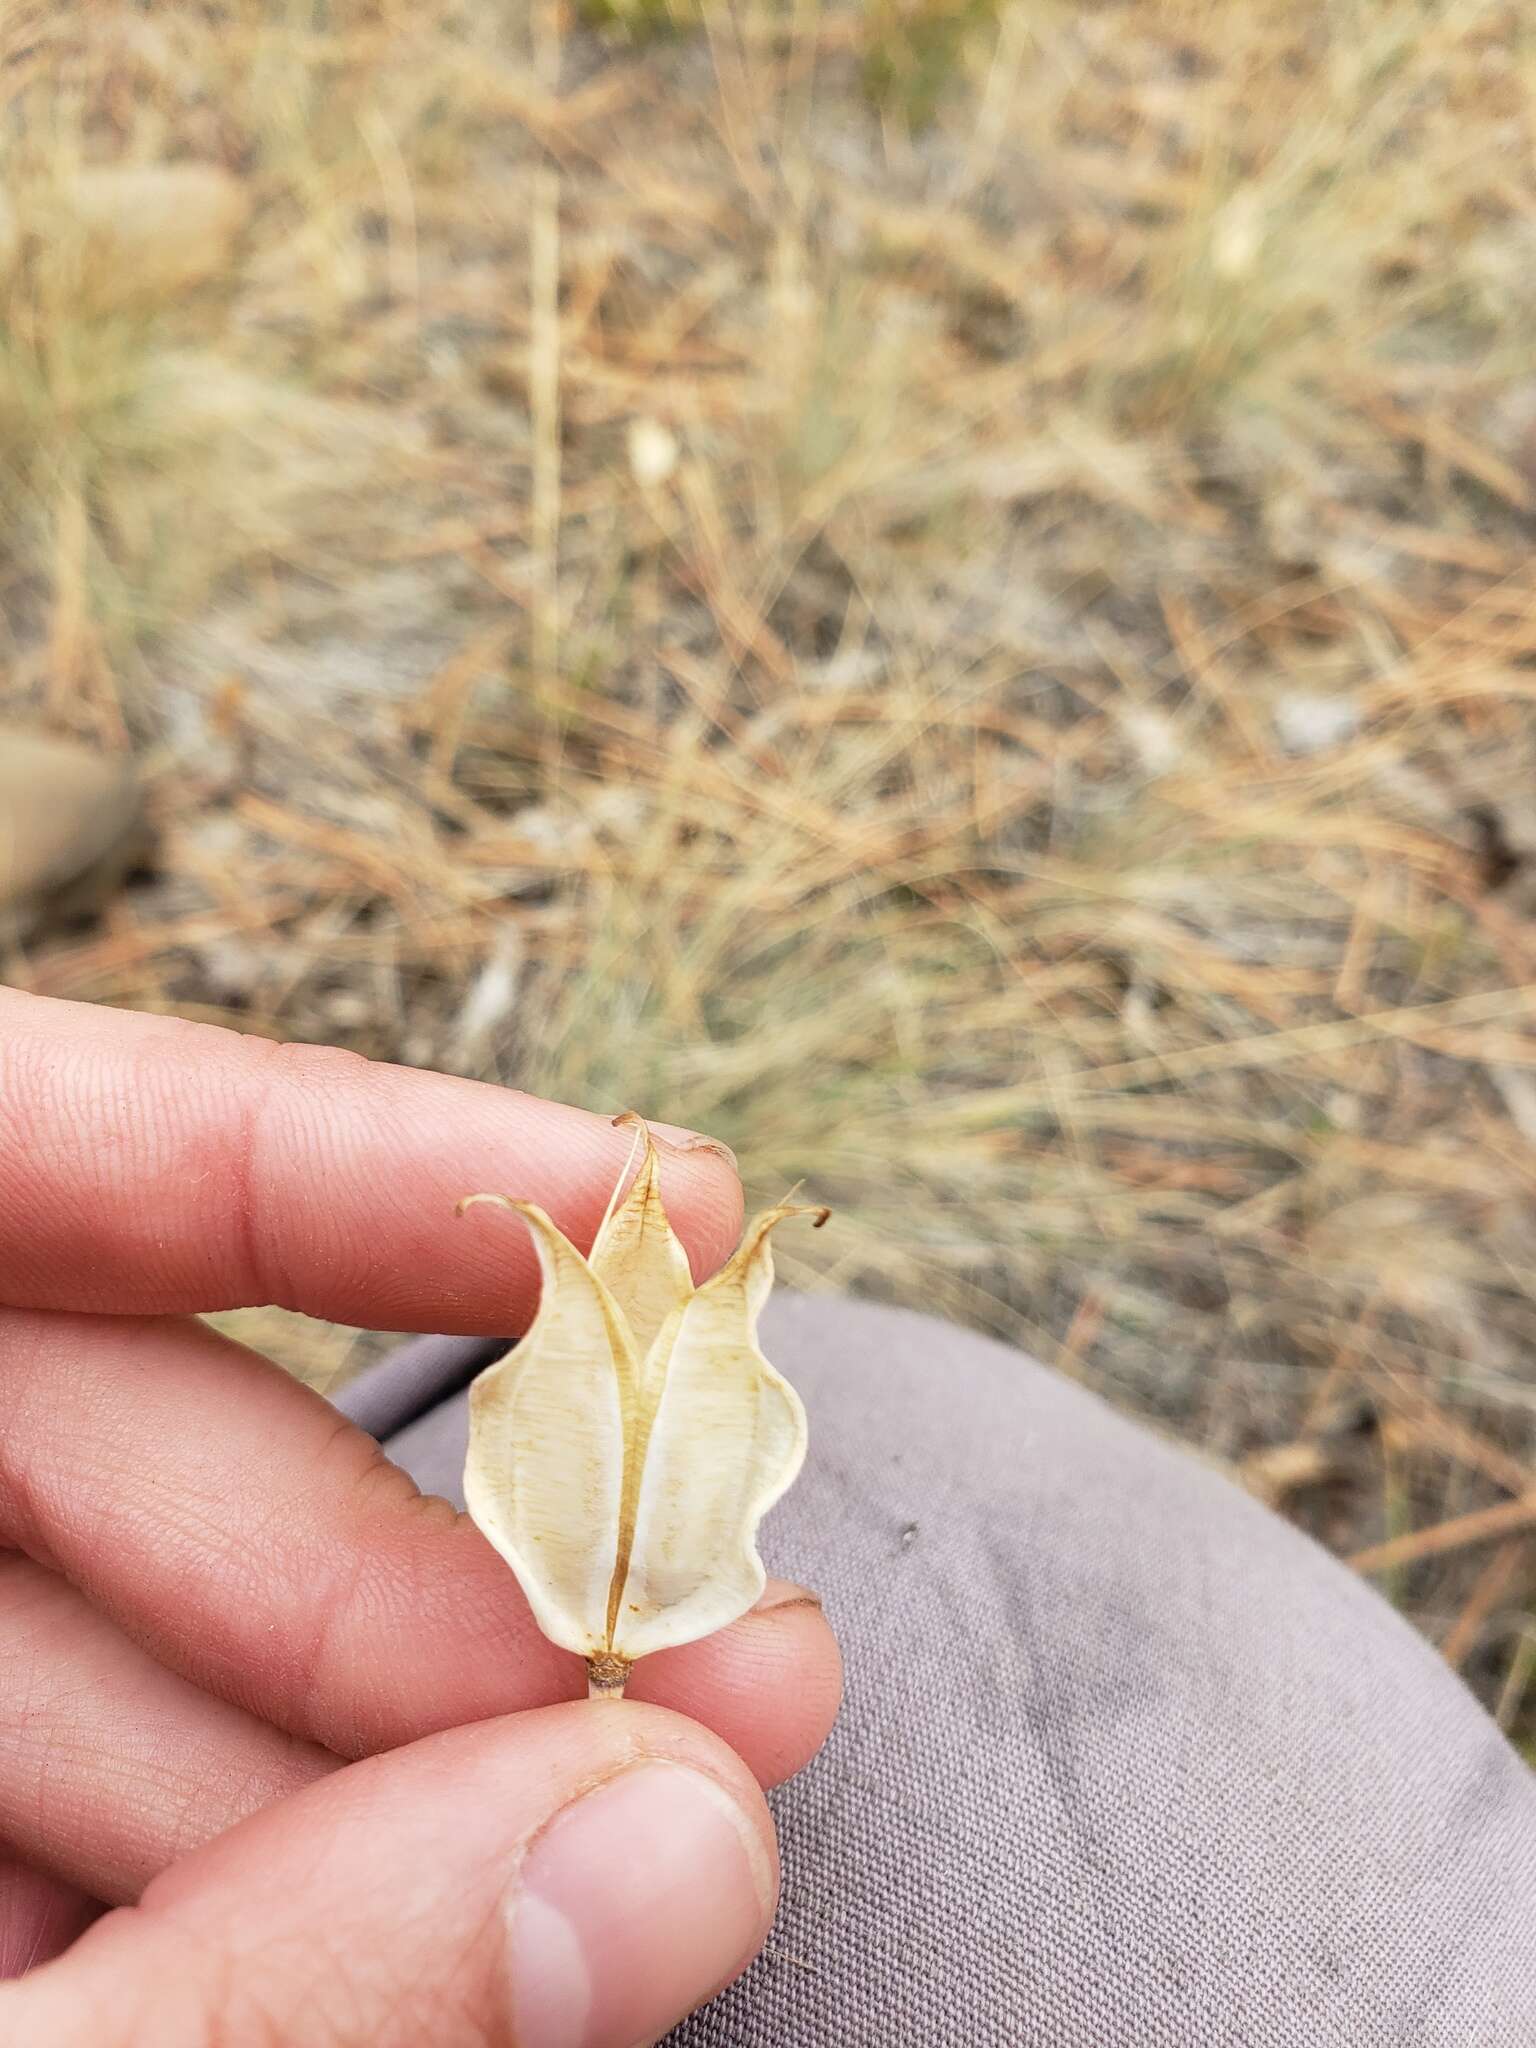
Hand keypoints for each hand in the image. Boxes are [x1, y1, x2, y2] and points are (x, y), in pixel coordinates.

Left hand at [0, 989, 840, 2044]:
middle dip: (438, 1539)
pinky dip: (289, 1858)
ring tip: (635, 1824)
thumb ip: (275, 1986)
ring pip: (138, 1626)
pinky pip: (105, 1798)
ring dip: (404, 1731)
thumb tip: (673, 1843)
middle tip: (710, 1648)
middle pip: (118, 1417)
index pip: (7, 1149)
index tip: (625, 1190)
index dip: (317, 1150)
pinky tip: (449, 1924)